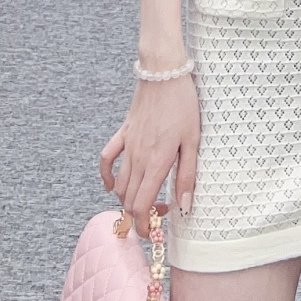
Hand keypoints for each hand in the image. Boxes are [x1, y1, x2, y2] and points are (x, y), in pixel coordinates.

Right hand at [100, 75, 200, 224]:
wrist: (164, 72)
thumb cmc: (183, 104)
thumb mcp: (193, 141)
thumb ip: (187, 176)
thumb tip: (184, 207)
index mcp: (156, 162)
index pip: (140, 207)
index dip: (144, 225)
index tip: (156, 228)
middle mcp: (138, 157)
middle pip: (128, 200)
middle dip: (138, 216)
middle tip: (158, 213)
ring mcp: (128, 145)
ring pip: (119, 184)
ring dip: (127, 200)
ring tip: (145, 200)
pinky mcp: (124, 132)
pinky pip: (107, 157)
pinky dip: (107, 175)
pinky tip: (112, 184)